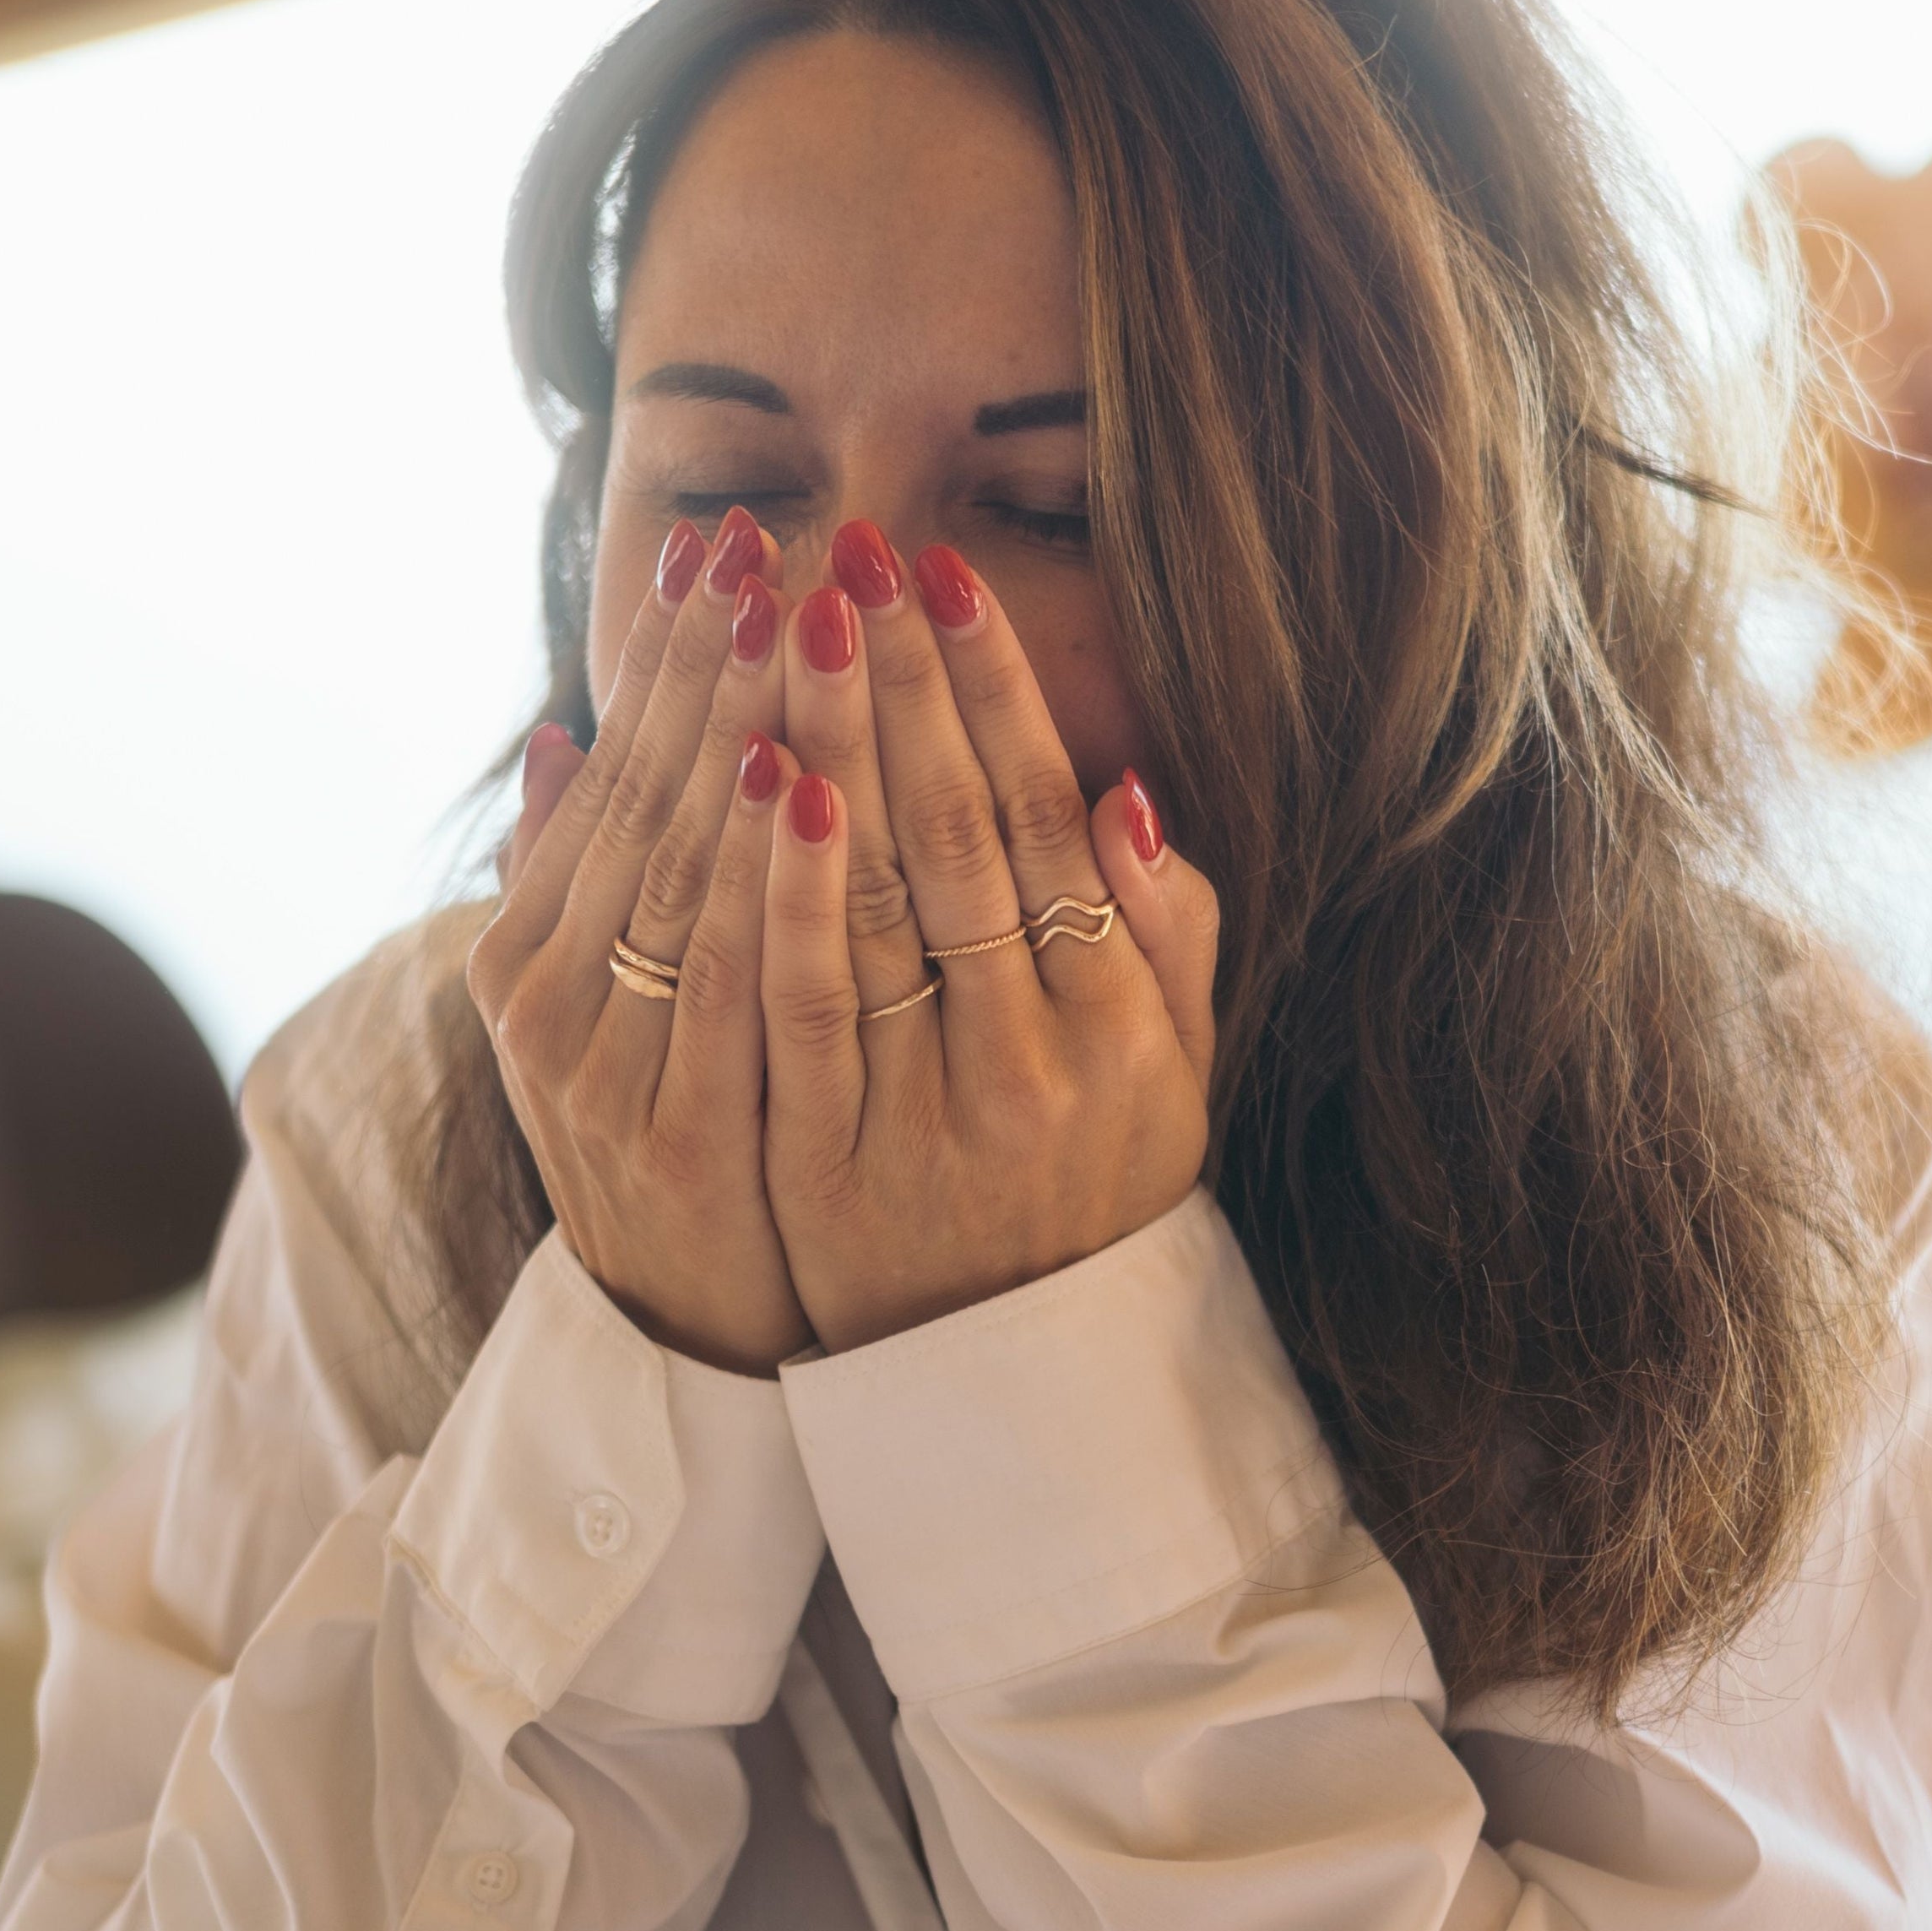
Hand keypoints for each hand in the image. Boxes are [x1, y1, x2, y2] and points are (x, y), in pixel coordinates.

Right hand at [466, 509, 807, 1376]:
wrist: (690, 1352)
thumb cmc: (673, 1155)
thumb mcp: (594, 1021)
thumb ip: (572, 884)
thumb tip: (564, 734)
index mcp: (531, 962)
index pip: (611, 777)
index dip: (664, 656)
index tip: (716, 544)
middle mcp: (553, 1004)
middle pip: (644, 802)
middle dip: (707, 662)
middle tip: (765, 540)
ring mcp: (611, 1070)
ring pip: (680, 868)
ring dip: (736, 727)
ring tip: (791, 609)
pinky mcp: (682, 1134)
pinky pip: (733, 978)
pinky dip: (759, 874)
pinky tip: (796, 779)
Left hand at [761, 525, 1215, 1351]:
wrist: (1011, 1381)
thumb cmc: (1091, 1190)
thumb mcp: (1172, 1072)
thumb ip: (1167, 935)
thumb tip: (1127, 791)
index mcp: (1122, 1028)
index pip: (1045, 819)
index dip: (992, 690)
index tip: (943, 577)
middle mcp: (1035, 1063)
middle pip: (956, 835)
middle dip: (903, 680)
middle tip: (854, 549)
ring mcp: (929, 1116)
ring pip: (875, 899)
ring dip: (833, 742)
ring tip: (795, 615)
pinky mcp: (827, 1163)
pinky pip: (799, 998)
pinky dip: (781, 884)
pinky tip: (759, 774)